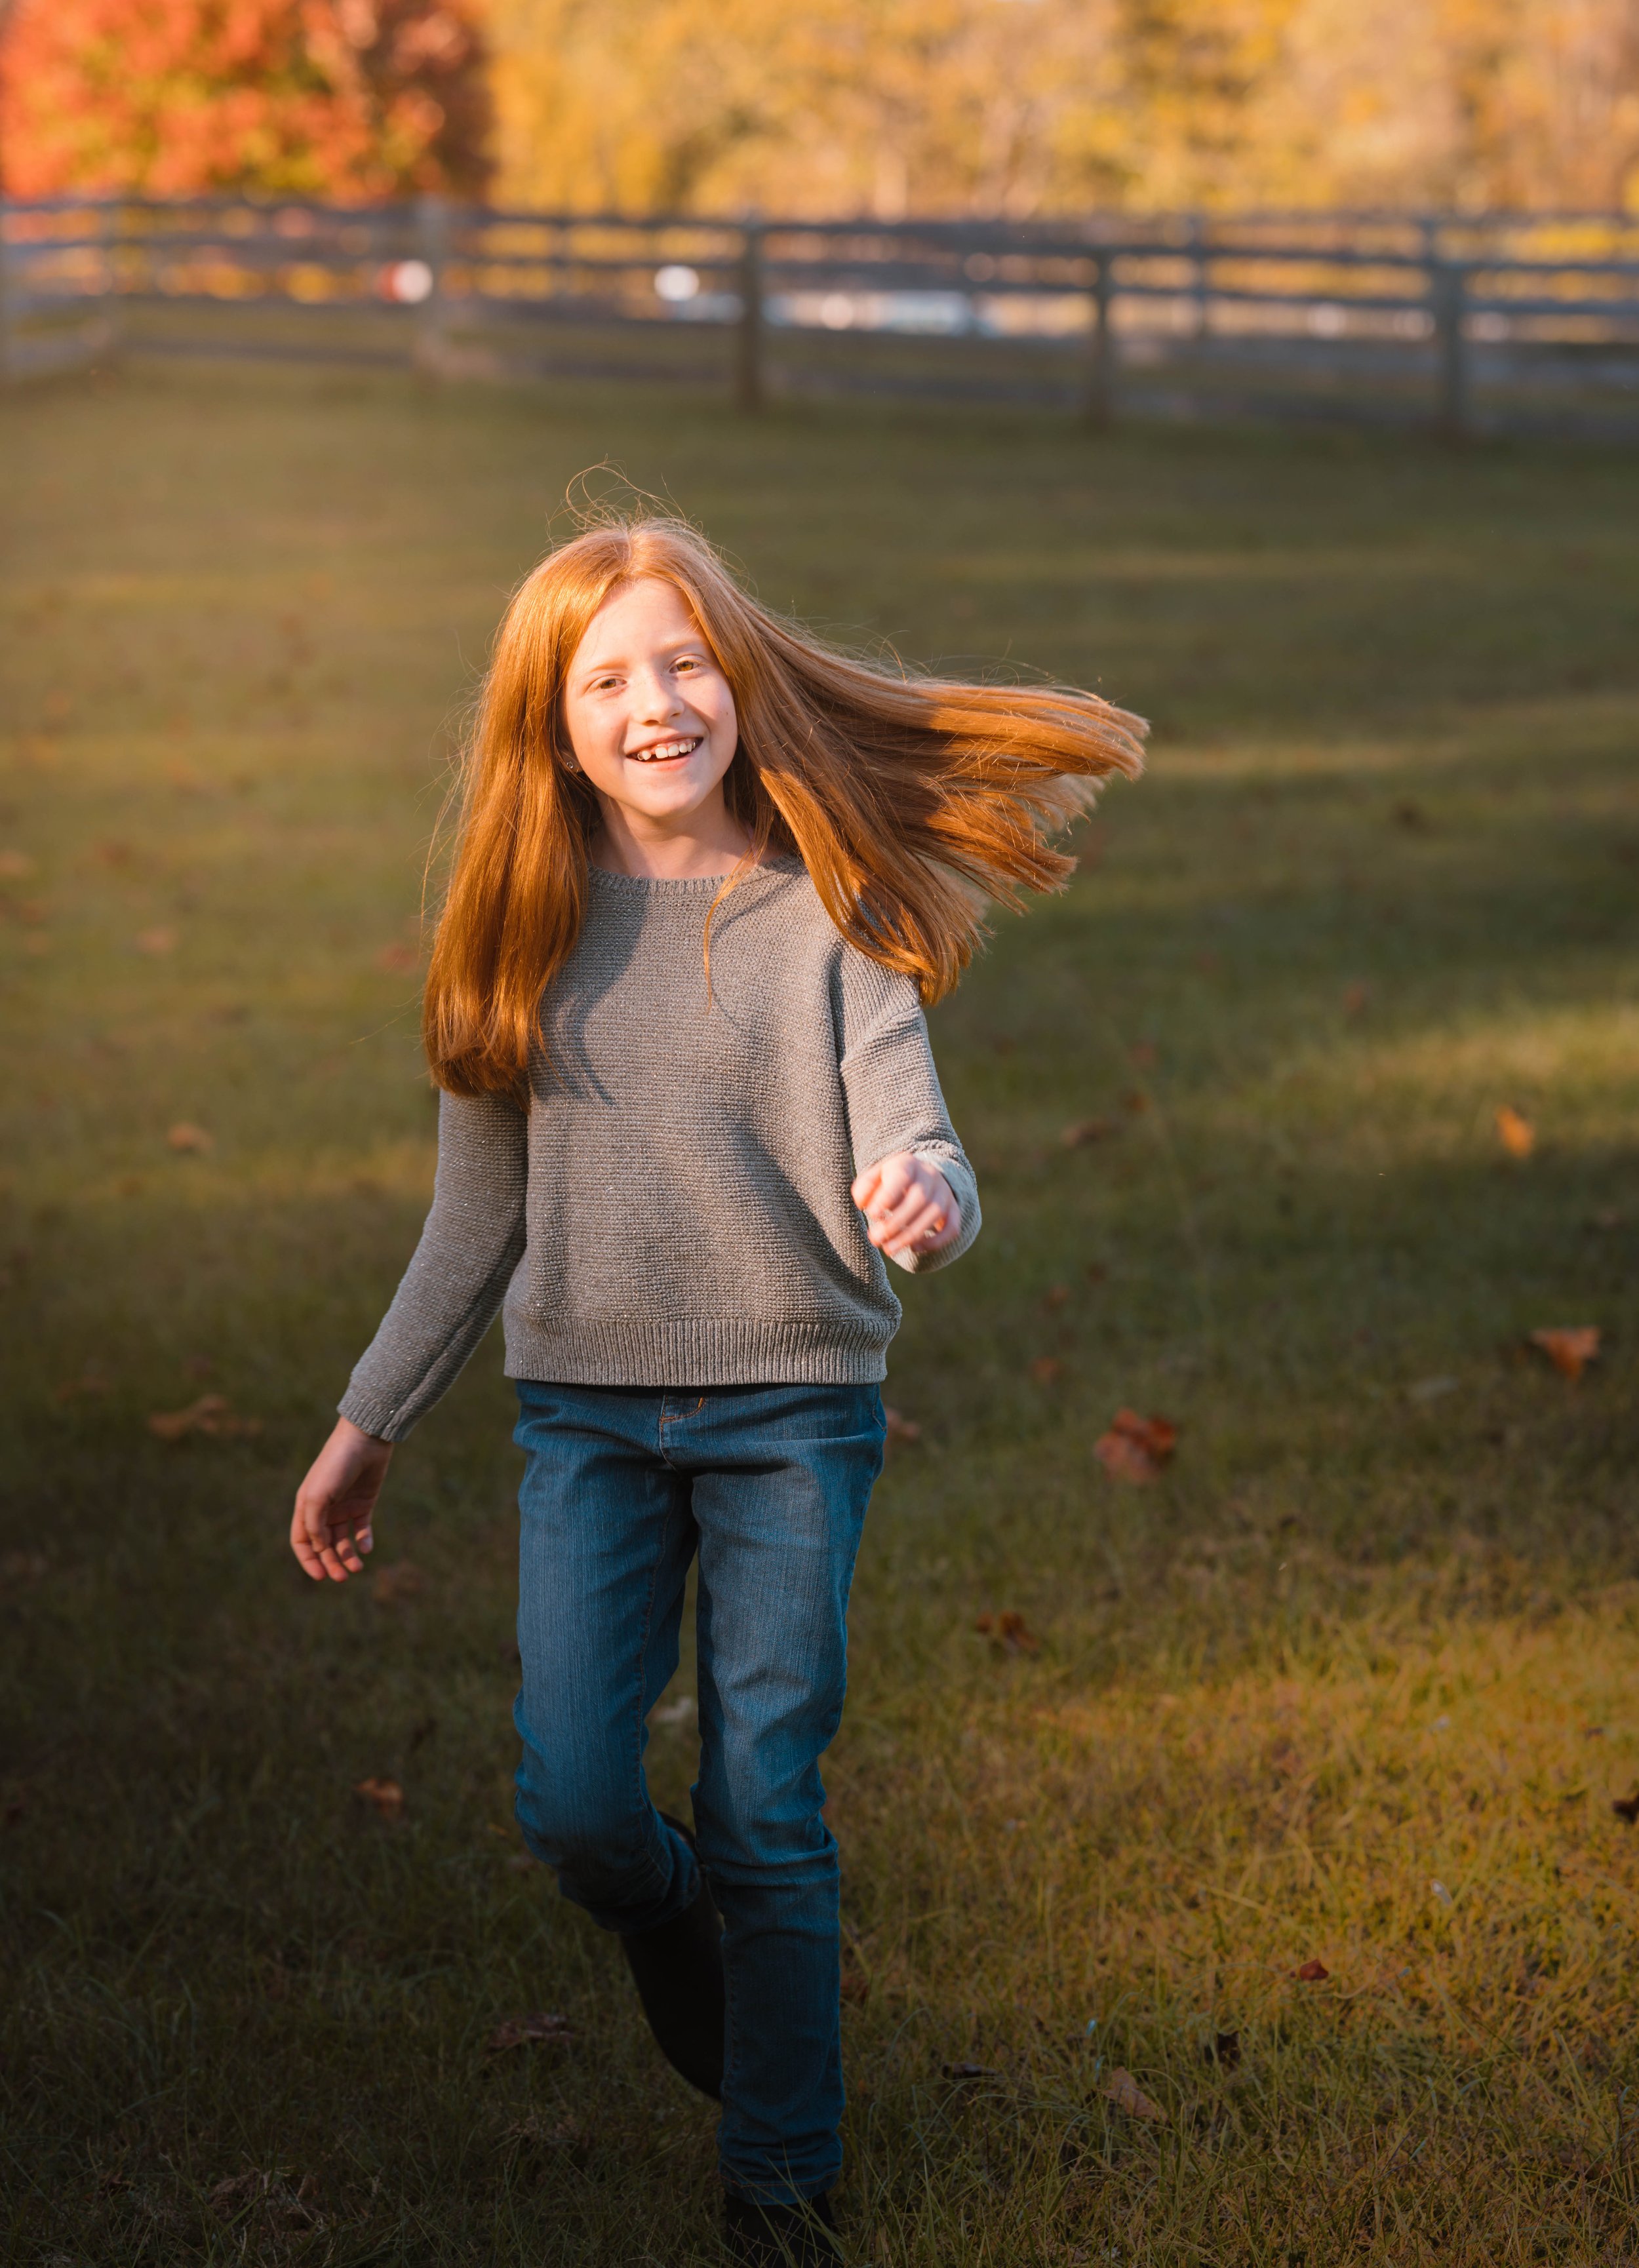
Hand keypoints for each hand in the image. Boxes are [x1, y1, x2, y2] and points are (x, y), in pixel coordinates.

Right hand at [290, 1417, 393, 1582]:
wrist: (365, 1440)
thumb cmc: (335, 1466)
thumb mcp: (318, 1496)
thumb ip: (314, 1524)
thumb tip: (319, 1548)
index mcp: (306, 1507)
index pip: (302, 1541)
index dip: (308, 1560)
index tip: (320, 1576)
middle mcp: (324, 1510)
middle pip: (324, 1545)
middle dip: (331, 1563)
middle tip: (342, 1578)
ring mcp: (345, 1507)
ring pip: (343, 1540)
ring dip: (348, 1556)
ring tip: (357, 1568)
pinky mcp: (364, 1503)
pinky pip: (362, 1528)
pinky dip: (364, 1540)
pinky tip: (366, 1547)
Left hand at [851, 1152, 961, 1264]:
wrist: (920, 1176)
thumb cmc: (890, 1181)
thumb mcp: (874, 1177)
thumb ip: (864, 1188)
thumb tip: (863, 1205)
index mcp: (907, 1163)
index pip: (902, 1176)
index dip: (888, 1196)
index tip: (872, 1214)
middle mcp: (930, 1176)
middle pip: (919, 1198)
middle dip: (896, 1222)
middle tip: (875, 1239)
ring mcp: (944, 1192)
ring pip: (934, 1214)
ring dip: (910, 1235)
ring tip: (889, 1249)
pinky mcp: (953, 1209)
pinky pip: (952, 1227)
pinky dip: (935, 1241)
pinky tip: (914, 1248)